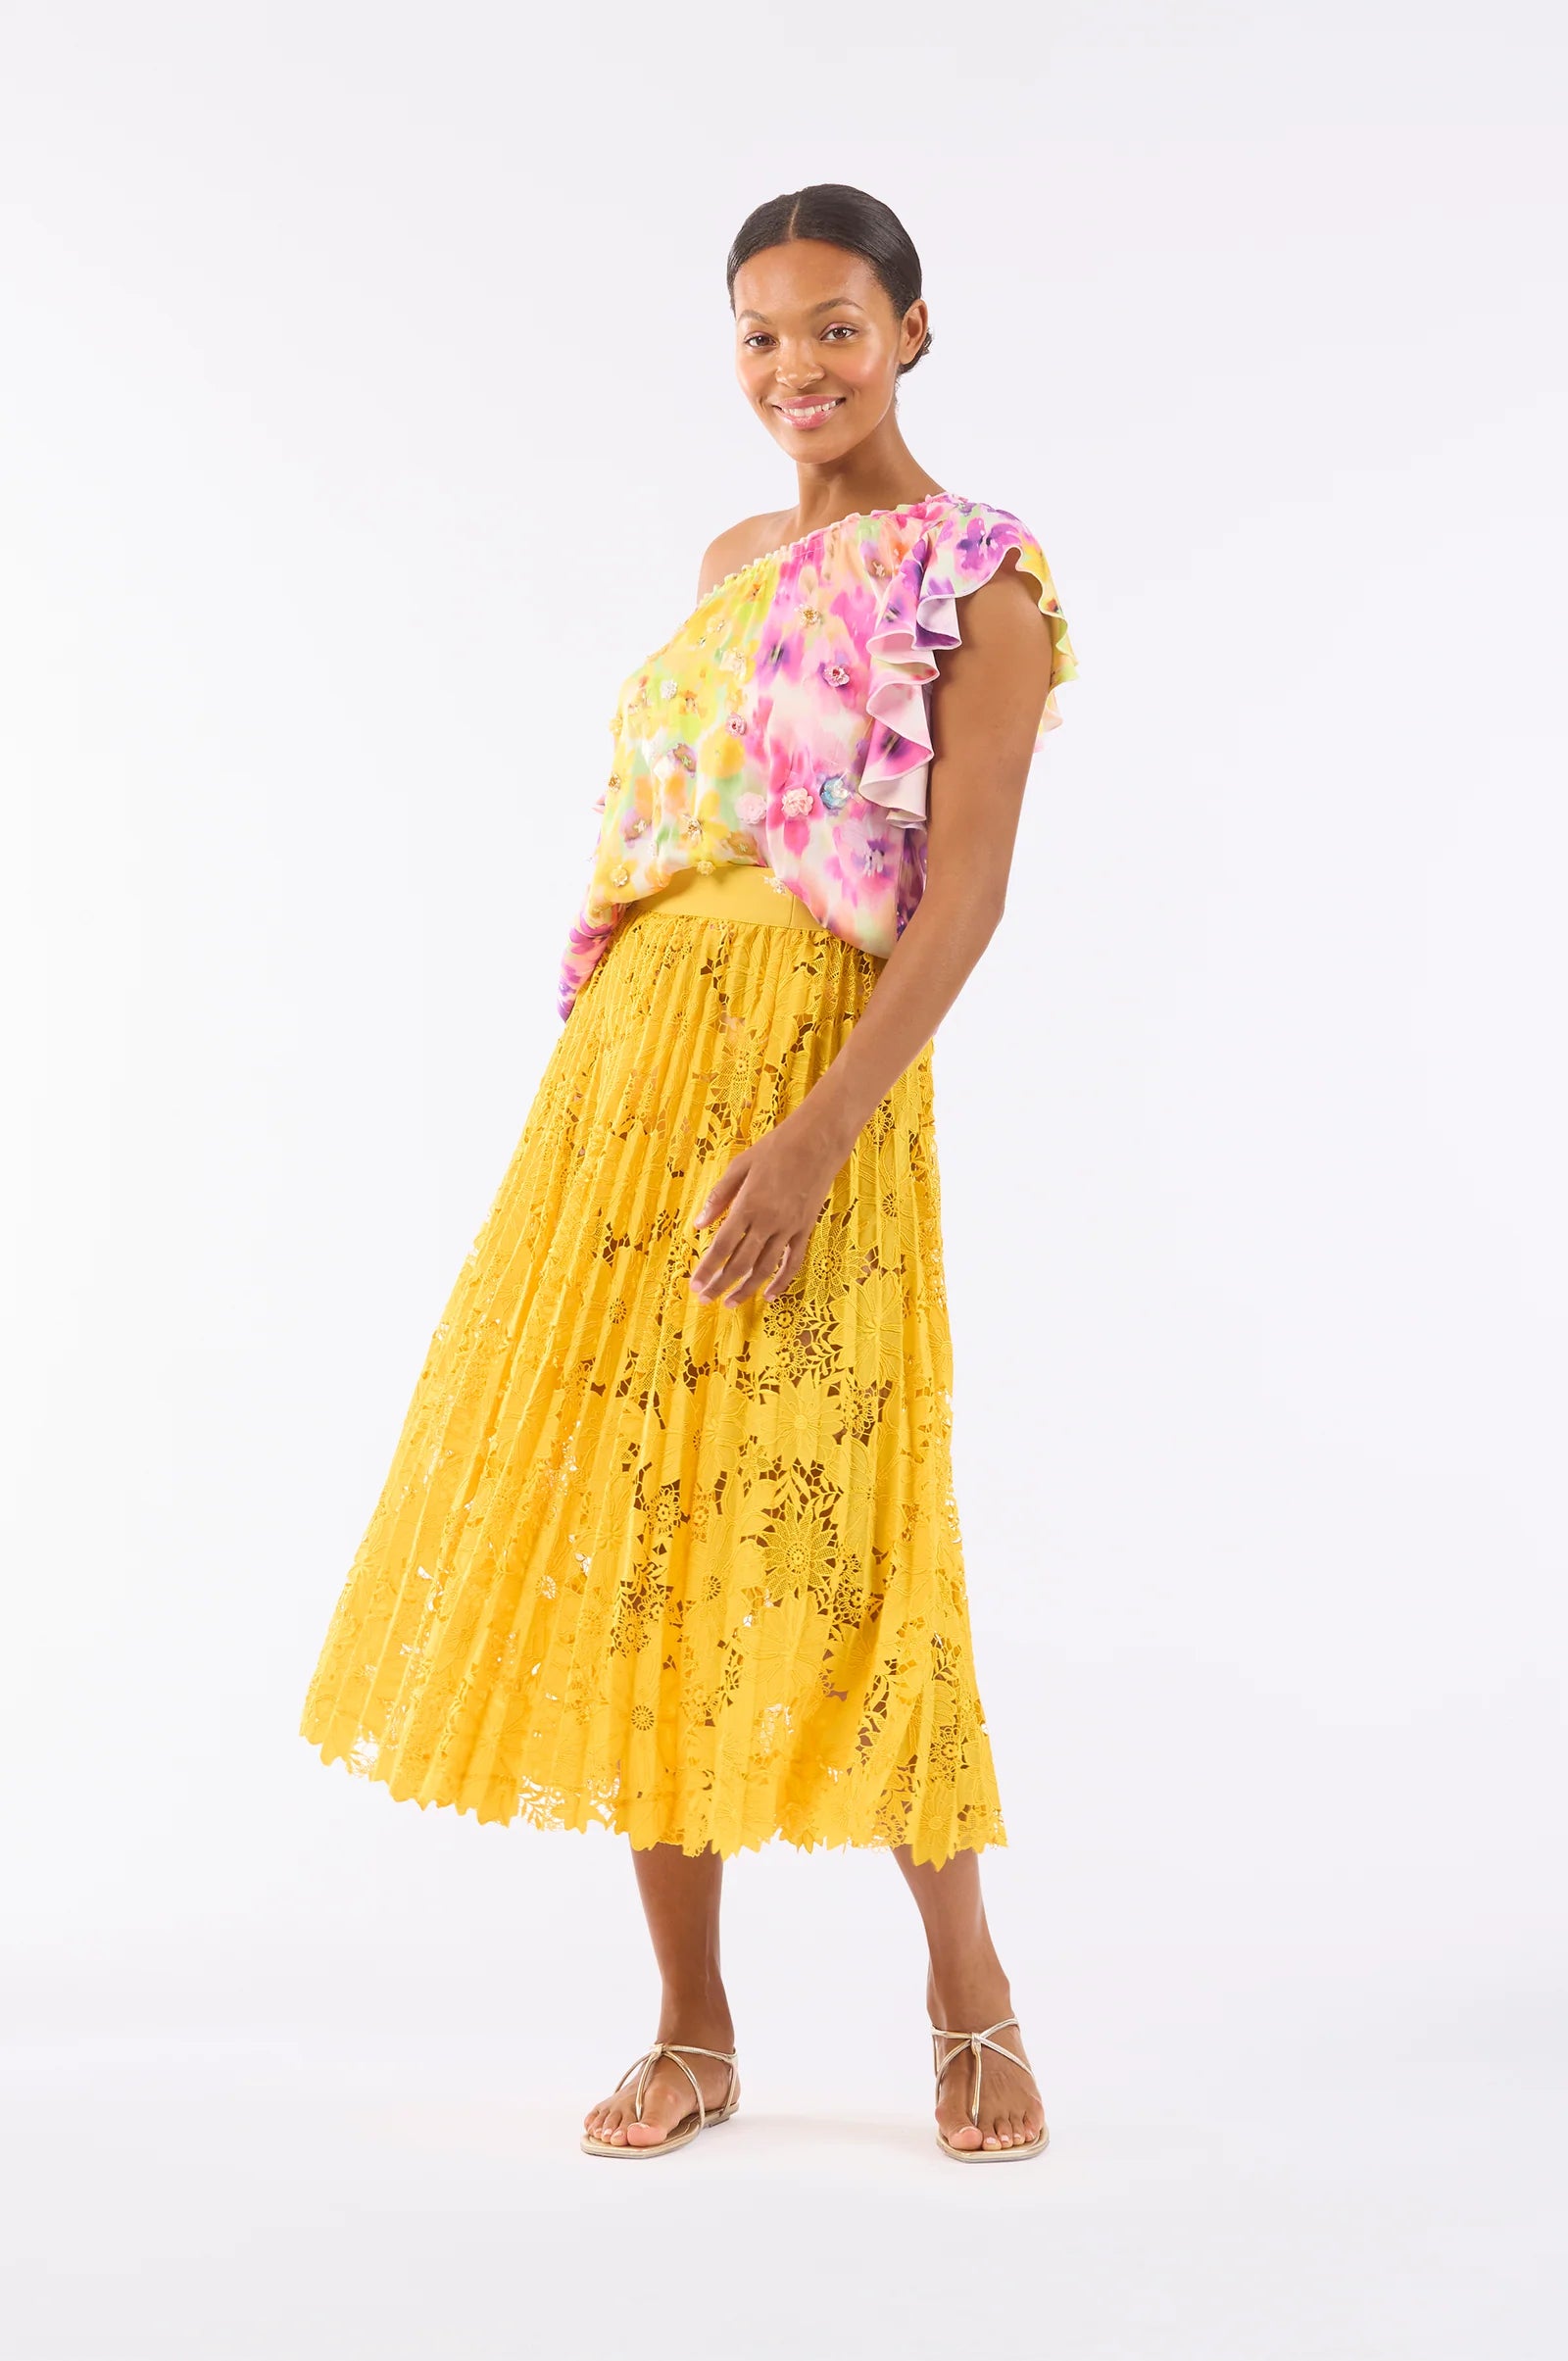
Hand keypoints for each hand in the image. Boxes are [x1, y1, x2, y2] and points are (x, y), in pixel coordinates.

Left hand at [688, 1105, 844, 1307]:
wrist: (817, 1142)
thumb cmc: (774, 1149)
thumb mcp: (739, 1166)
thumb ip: (718, 1197)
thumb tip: (698, 1225)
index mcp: (748, 1205)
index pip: (722, 1245)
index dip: (707, 1268)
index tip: (694, 1285)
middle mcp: (768, 1221)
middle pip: (740, 1263)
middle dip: (720, 1284)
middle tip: (704, 1299)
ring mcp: (789, 1227)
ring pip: (765, 1268)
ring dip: (746, 1289)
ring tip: (730, 1303)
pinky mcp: (805, 1229)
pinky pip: (793, 1261)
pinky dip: (782, 1281)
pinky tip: (770, 1295)